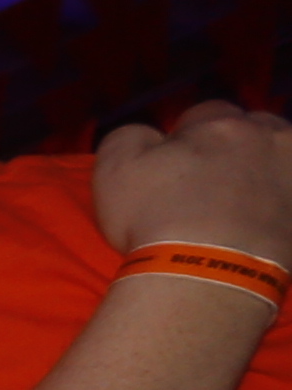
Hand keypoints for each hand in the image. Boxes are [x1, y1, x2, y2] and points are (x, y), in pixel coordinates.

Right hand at [94, 100, 291, 271]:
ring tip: (246, 200)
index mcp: (221, 123)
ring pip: (283, 157)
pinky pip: (291, 199)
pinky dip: (282, 203)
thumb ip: (130, 137)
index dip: (186, 138)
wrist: (207, 275)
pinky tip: (263, 222)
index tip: (174, 165)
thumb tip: (147, 135)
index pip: (204, 114)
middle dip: (236, 146)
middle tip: (214, 181)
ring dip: (267, 168)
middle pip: (255, 129)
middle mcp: (270, 138)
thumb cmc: (157, 216)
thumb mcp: (116, 168)